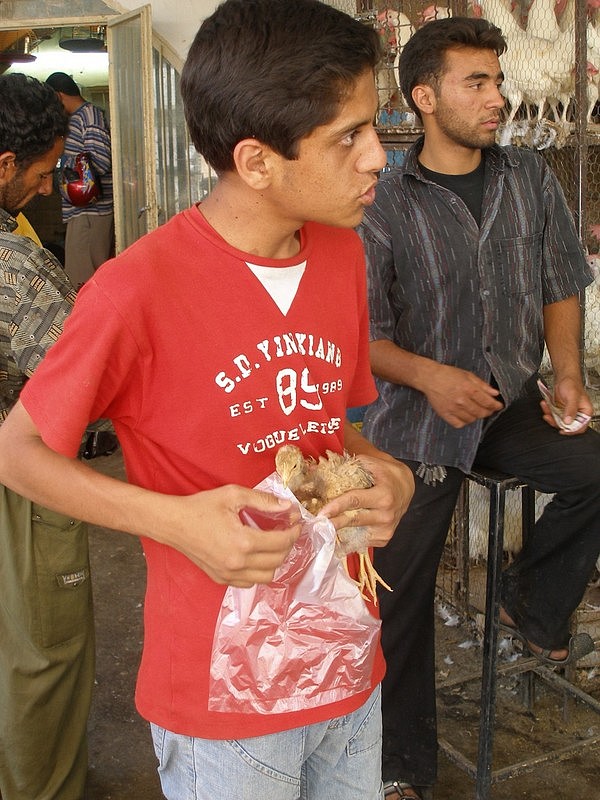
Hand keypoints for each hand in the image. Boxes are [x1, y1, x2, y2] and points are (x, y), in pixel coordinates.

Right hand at [161, 486, 301, 587]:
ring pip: (266, 577)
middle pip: (278, 560)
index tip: (296, 522)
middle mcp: (238, 563)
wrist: (174, 523)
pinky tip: (256, 556)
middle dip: (287, 545)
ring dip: (275, 561)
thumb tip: (287, 506)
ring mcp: (228, 574)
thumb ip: (263, 501)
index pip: (281, 542)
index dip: (293, 532)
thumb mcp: (233, 495)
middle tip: (287, 531)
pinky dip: (259, 572)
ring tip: (273, 544)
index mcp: (243, 541)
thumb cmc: (202, 507)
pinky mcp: (221, 579)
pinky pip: (249, 582)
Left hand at [320, 456, 413, 547]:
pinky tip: (337, 533)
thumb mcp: (372, 463)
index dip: (337, 506)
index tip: (322, 513)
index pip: (355, 501)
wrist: (406, 488)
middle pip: (353, 520)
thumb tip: (316, 467)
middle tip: (316, 525)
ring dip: (338, 532)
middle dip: (333, 523)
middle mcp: (386, 515)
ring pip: (355, 533)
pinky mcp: (383, 539)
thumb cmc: (387, 474)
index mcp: (383, 496)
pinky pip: (361, 540)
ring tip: (322, 530)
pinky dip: (348, 537)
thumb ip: (348, 465)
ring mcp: (385, 530)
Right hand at [423, 364, 502, 427]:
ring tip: (476, 411)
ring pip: (471, 419)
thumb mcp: (468, 375)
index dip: (495, 405)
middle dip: (488, 412)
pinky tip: (465, 415)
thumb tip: (495, 393)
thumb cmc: (448, 374)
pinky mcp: (445, 414)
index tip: (498, 406)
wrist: (430, 378)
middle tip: (488, 409)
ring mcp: (452, 408)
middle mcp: (461, 400)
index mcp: (468, 388)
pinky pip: (459, 424)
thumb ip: (482, 385)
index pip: (487, 402)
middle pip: (481, 412)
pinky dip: (464, 422)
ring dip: (476, 416)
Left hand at [540, 375, 593, 434]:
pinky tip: (545, 404)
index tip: (562, 430)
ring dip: (550, 415)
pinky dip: (548, 411)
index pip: (580, 427)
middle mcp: (577, 414)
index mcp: (585, 412)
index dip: (571, 431)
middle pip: (567, 426)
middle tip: (549, 416)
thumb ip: (571, 409)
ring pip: (558, 421)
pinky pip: (553, 415)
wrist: (564, 376)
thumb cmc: (572, 383)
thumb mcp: (572, 397)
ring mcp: (567, 412)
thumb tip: (568, 421)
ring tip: (546, 407)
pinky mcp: (560, 410)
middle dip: (556, 421)